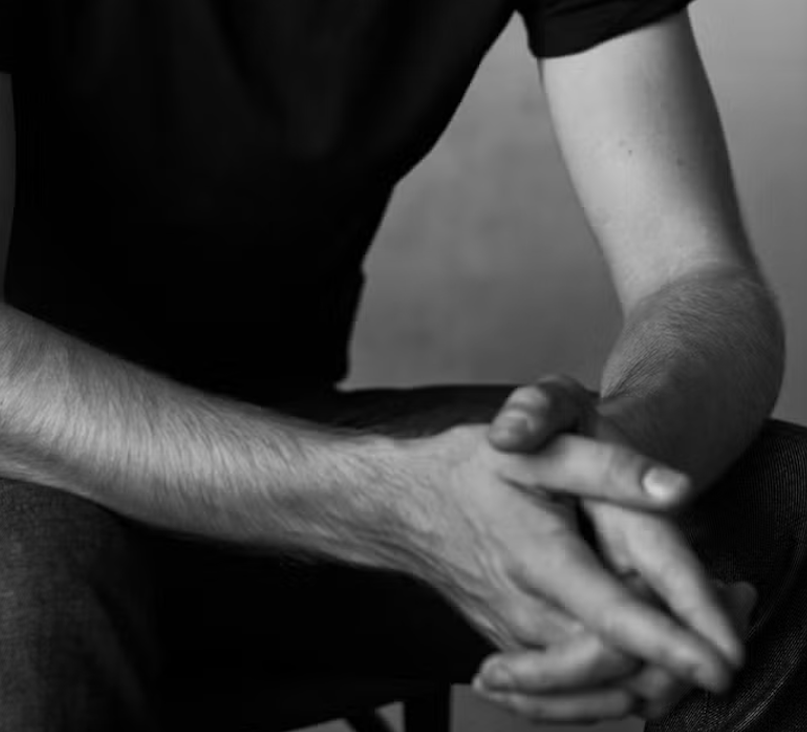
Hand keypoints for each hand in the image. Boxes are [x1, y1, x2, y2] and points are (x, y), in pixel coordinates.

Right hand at [475, 376, 753, 721]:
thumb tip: (677, 489)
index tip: (722, 662)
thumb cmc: (470, 469)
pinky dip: (621, 687)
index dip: (670, 644)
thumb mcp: (537, 447)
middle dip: (684, 655)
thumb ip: (609, 467)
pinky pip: (577, 695)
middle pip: (620, 666)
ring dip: (661, 675)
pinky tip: (651, 665)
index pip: (612, 618)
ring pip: (603, 688)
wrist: (404, 507)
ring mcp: (521, 644)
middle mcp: (528, 614)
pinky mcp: (518, 658)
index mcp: (538, 558)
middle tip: (738, 604)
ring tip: (705, 637)